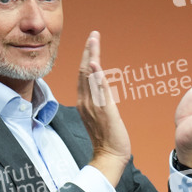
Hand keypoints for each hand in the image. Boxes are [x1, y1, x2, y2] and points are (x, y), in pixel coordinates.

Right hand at [77, 31, 130, 186]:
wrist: (109, 157)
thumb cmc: (107, 139)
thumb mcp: (100, 116)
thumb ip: (98, 101)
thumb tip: (101, 90)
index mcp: (84, 103)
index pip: (82, 75)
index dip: (86, 57)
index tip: (91, 43)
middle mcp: (86, 102)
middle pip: (83, 71)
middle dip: (88, 51)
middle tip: (93, 34)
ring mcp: (94, 106)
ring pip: (89, 76)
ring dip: (92, 56)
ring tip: (94, 40)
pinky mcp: (104, 111)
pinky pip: (99, 90)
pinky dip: (96, 76)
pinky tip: (95, 64)